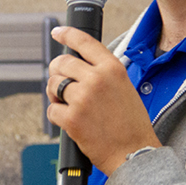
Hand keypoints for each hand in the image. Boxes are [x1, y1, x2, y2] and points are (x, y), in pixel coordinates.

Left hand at [46, 24, 155, 172]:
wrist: (134, 152)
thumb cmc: (131, 123)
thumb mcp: (124, 87)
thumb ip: (102, 74)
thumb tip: (77, 68)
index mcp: (112, 68)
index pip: (84, 41)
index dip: (67, 34)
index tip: (57, 32)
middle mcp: (96, 78)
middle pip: (62, 63)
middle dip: (57, 72)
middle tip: (61, 83)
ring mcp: (82, 98)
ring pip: (53, 85)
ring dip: (55, 94)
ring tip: (67, 104)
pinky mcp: (71, 118)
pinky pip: (51, 109)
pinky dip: (56, 115)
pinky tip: (69, 120)